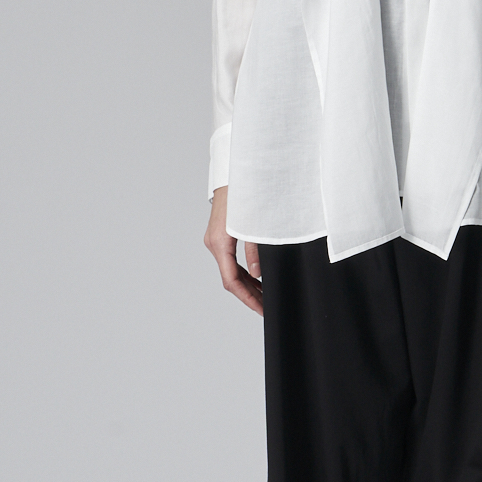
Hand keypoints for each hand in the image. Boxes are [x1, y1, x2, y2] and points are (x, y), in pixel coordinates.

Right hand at [205, 186, 263, 314]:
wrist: (234, 173)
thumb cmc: (245, 193)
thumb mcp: (256, 223)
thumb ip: (256, 250)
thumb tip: (259, 274)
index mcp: (220, 242)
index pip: (232, 281)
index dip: (248, 298)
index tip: (261, 308)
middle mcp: (214, 243)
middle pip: (230, 279)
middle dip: (249, 294)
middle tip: (267, 306)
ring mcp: (215, 240)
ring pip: (230, 271)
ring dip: (247, 284)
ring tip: (265, 295)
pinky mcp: (219, 236)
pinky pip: (229, 261)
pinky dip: (243, 272)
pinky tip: (257, 279)